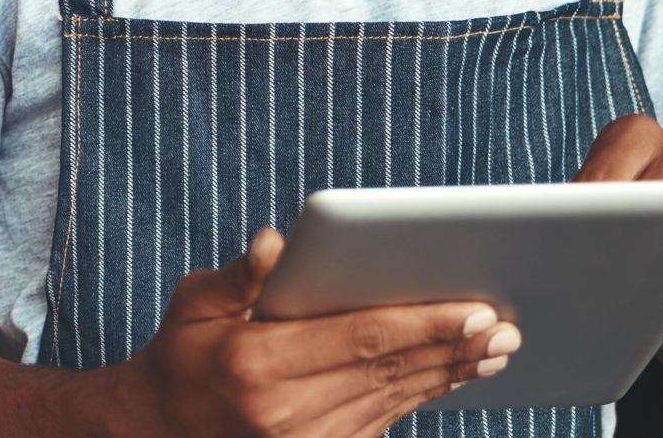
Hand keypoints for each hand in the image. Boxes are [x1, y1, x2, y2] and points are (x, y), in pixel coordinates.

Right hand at [109, 226, 518, 437]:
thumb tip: (276, 243)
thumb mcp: (194, 304)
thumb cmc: (181, 355)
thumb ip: (239, 277)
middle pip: (387, 371)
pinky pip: (381, 421)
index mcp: (256, 365)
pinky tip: (453, 373)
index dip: (422, 323)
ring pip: (393, 400)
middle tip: (505, 325)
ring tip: (496, 348)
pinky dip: (421, 395)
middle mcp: (285, 414)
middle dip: (451, 347)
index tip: (474, 308)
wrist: (156, 432)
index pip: (358, 338)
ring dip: (448, 374)